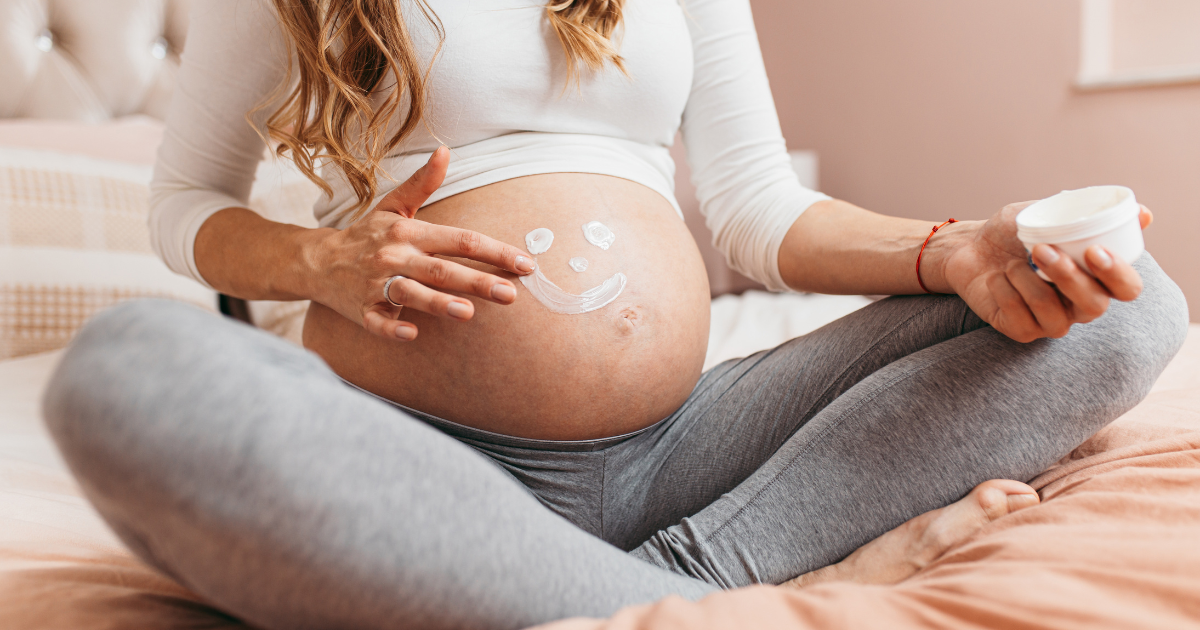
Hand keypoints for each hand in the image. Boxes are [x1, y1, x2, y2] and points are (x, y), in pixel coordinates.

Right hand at [307, 146, 535, 340]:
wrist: (317, 261)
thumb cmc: (367, 235)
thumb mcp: (394, 206)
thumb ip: (423, 183)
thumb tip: (445, 151)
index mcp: (409, 233)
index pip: (460, 240)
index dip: (494, 251)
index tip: (525, 264)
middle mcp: (395, 257)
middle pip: (442, 269)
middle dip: (478, 281)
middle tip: (511, 294)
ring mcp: (376, 284)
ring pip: (411, 293)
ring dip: (438, 303)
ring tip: (468, 313)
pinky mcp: (362, 310)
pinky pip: (377, 321)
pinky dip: (392, 327)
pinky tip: (411, 333)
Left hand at [938, 202, 1152, 342]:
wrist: (969, 247)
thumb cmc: (1013, 232)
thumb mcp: (1047, 214)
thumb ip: (1087, 213)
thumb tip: (1145, 214)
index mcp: (1096, 278)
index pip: (1127, 289)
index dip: (1117, 274)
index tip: (1095, 250)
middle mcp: (1079, 305)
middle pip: (1094, 305)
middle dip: (1069, 278)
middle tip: (1042, 250)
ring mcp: (1051, 322)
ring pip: (1054, 314)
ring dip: (1028, 283)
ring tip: (1010, 262)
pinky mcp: (1021, 331)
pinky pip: (1021, 320)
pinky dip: (1006, 293)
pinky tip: (996, 278)